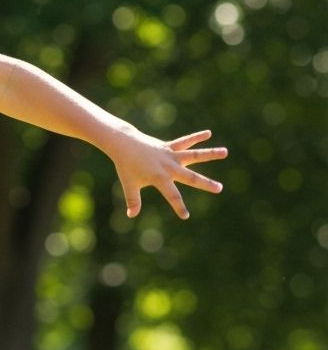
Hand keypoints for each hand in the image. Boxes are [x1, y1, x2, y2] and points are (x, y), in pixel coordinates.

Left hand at [111, 129, 226, 219]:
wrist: (124, 144)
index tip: (185, 216)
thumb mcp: (129, 184)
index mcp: (160, 178)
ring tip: (225, 152)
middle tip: (219, 188)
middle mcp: (169, 166)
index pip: (172, 196)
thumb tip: (131, 215)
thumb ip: (133, 200)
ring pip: (194, 154)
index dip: (178, 207)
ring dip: (210, 154)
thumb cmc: (126, 166)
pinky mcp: (169, 146)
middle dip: (205, 184)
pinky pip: (185, 141)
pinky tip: (208, 133)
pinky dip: (196, 137)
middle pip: (191, 177)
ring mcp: (171, 155)